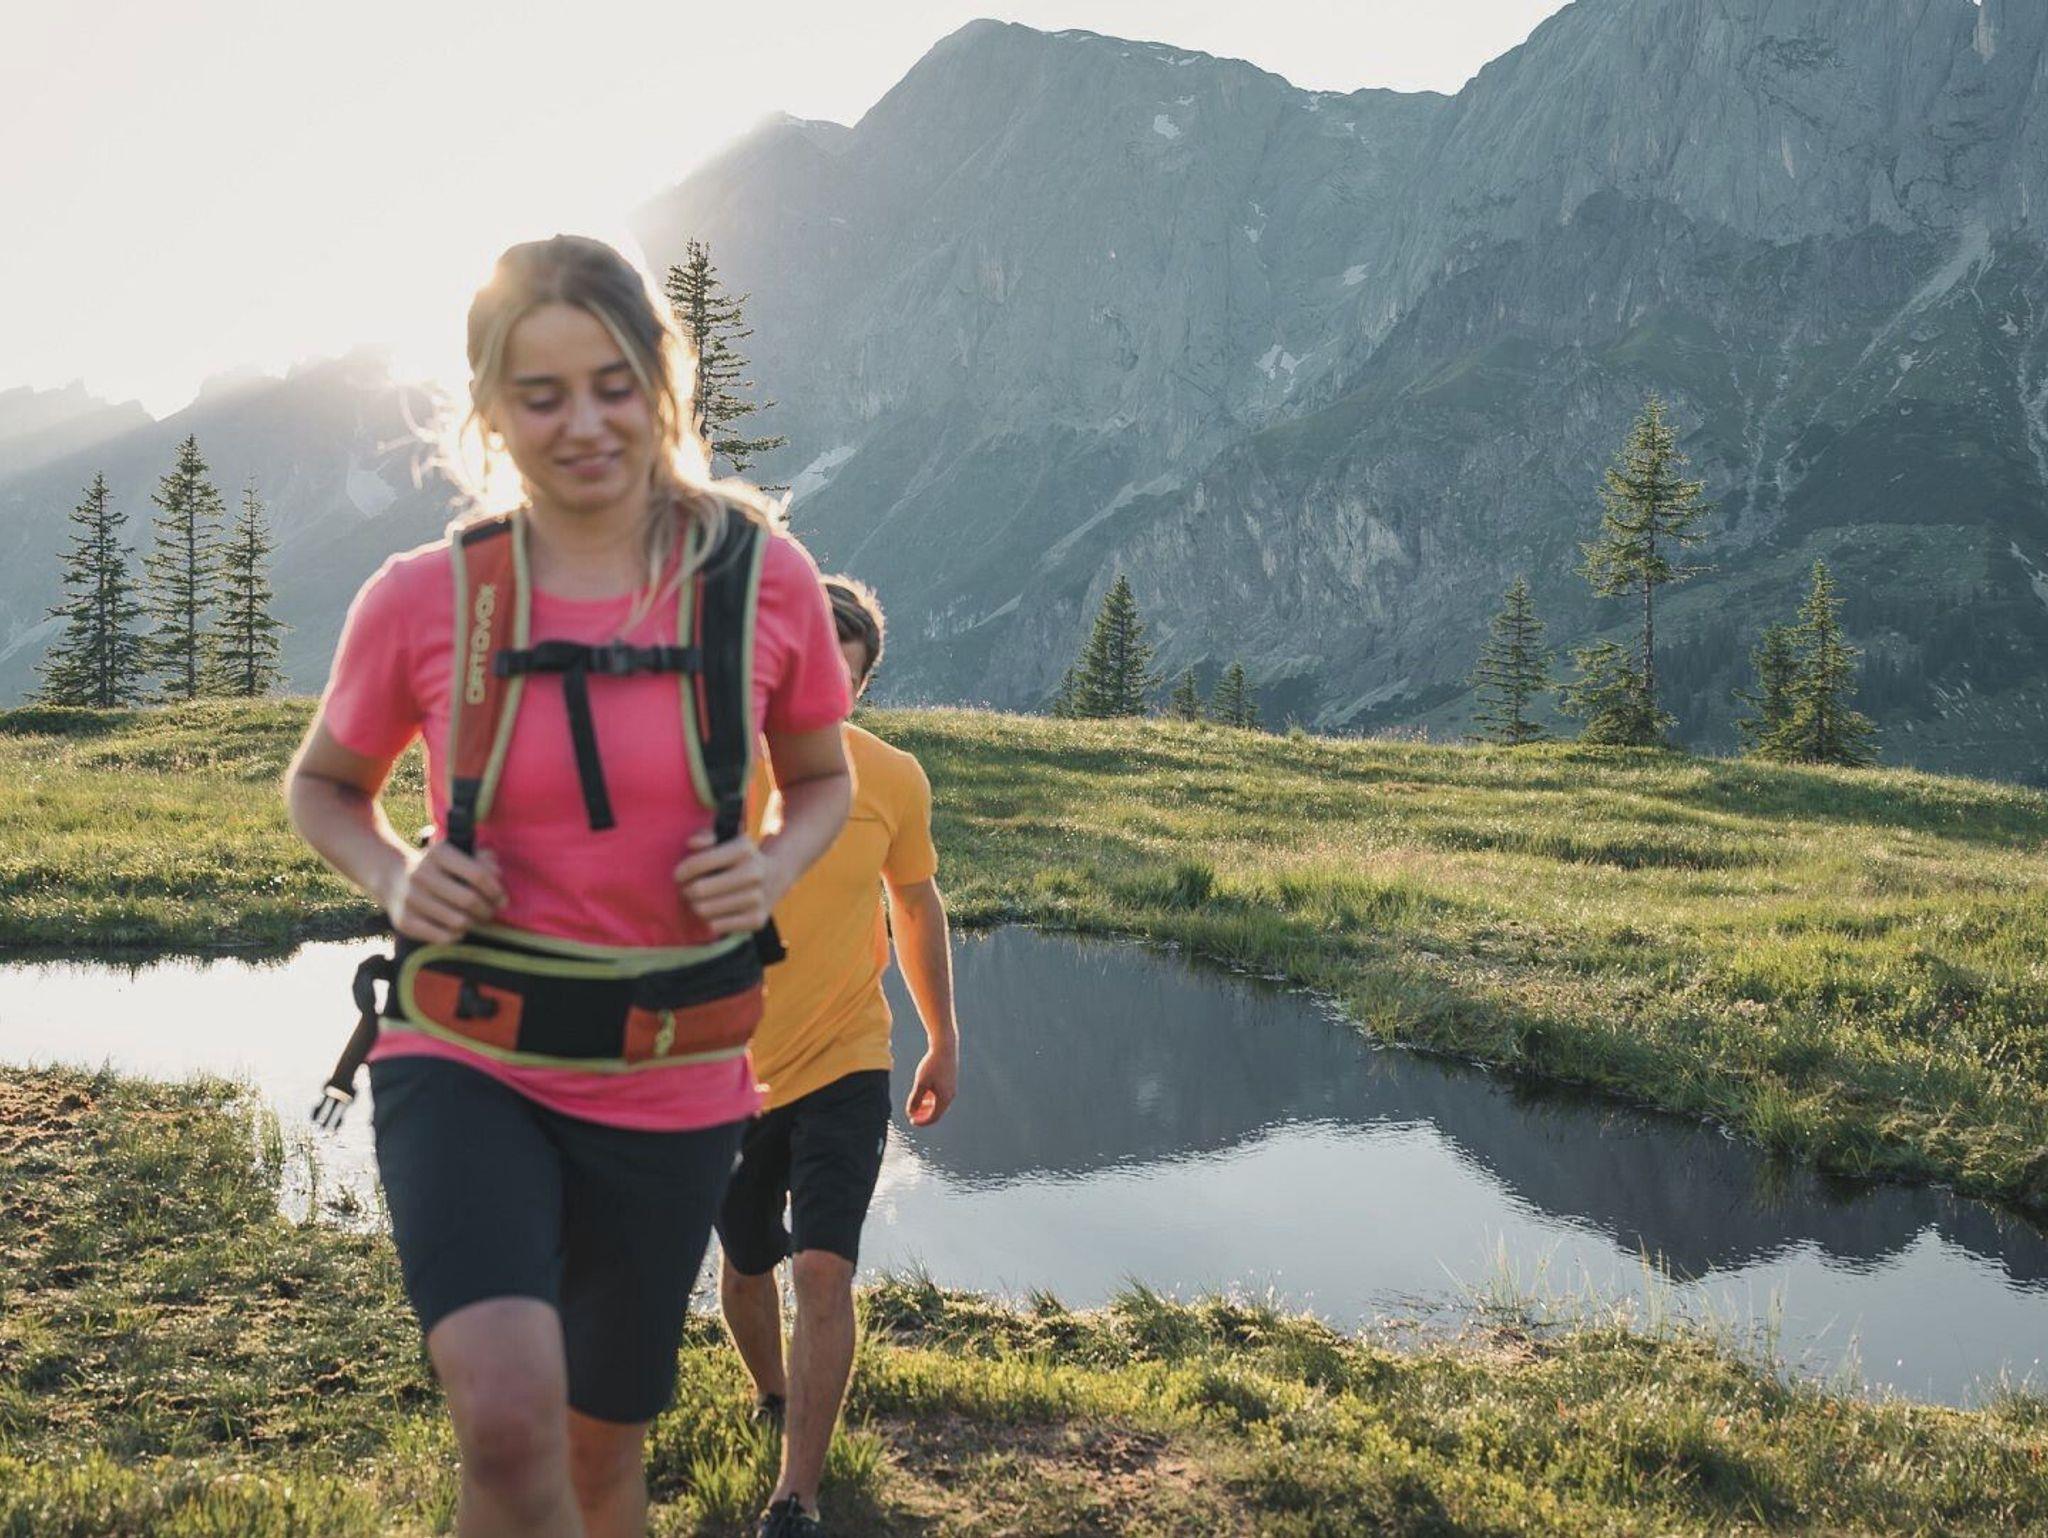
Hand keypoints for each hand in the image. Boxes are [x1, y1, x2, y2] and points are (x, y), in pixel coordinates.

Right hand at [381, 845, 505, 943]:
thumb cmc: (438, 868)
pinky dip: (457, 935)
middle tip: (491, 912)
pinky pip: (443, 937)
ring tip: (475, 919)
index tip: (501, 898)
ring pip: (458, 921)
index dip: (496, 890)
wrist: (392, 878)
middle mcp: (420, 873)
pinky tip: (458, 928)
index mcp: (438, 853)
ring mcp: (410, 898)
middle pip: (469, 900)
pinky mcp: (404, 921)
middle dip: (488, 909)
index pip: (478, 875)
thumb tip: (497, 875)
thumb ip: (482, 861)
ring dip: (474, 923)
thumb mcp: (457, 855)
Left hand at [673, 831, 782, 935]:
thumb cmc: (736, 858)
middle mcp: (754, 872)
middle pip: (697, 891)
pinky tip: (715, 911)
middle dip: (686, 890)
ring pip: (703, 910)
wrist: (775, 877)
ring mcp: (757, 898)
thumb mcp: (724, 839)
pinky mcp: (757, 920)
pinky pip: (715, 926)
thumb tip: (692, 844)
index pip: (697, 864)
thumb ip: (704, 836)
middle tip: (688, 889)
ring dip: (696, 906)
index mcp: (743, 849)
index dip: (681, 871)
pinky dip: (710, 920)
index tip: (679, 875)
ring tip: (701, 900)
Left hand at [905, 1043, 957, 1126]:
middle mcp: (950, 1095)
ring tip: (915, 1106)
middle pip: (937, 1112)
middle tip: (912, 1115)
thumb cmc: (932, 1064)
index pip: (934, 1117)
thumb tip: (910, 1112)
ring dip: (927, 1107)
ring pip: (939, 1104)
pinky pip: (941, 1096)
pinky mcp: (950, 1082)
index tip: (911, 1121)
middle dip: (924, 1115)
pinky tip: (923, 1094)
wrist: (945, 1047)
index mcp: (944, 1098)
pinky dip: (931, 1099)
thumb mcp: (921, 1083)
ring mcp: (951, 1088)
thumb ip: (915, 1099)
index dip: (922, 1121)